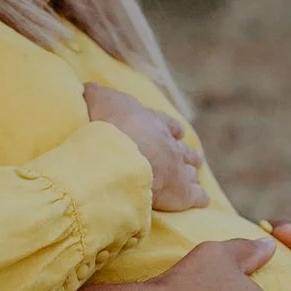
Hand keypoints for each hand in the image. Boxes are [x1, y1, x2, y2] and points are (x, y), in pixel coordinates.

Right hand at [86, 82, 206, 211]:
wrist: (118, 153)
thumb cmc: (106, 124)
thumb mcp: (96, 100)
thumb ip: (95, 94)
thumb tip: (89, 89)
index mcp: (153, 123)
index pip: (167, 124)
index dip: (171, 129)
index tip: (177, 132)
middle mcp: (169, 144)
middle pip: (184, 149)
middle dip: (186, 153)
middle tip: (192, 157)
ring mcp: (178, 168)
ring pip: (192, 170)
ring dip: (192, 173)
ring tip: (194, 176)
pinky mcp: (182, 192)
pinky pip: (197, 196)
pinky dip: (199, 198)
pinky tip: (201, 201)